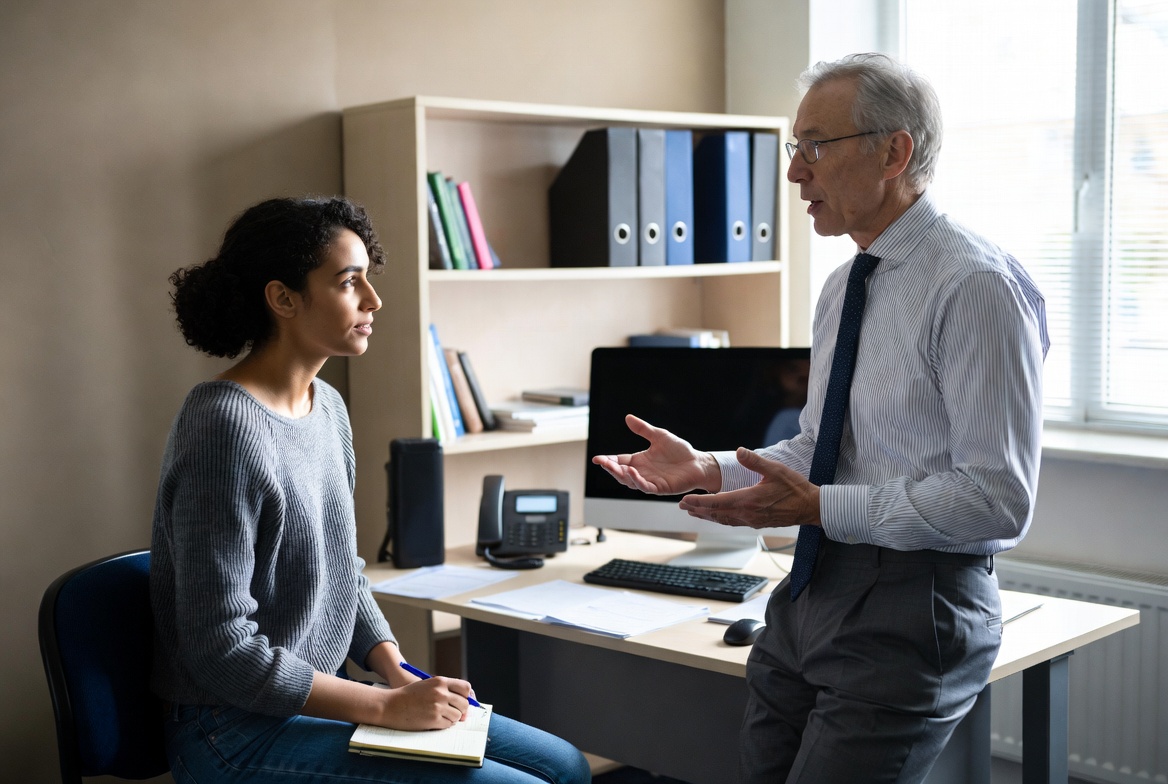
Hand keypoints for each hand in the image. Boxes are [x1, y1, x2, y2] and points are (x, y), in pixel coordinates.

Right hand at [379, 676, 475, 730]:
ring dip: (452, 718)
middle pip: (464, 703)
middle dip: (461, 710)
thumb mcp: (428, 685)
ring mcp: (438, 706)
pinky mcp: (433, 719)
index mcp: (440, 681)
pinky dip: (444, 724)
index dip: (466, 696)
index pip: (466, 688)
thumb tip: (465, 702)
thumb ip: (445, 690)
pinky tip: (435, 721)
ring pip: (457, 716)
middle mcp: (441, 692)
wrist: (390, 705)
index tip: (462, 701)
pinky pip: (448, 724)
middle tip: (453, 712)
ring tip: (441, 716)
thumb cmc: (408, 695)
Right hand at [591, 415, 719, 494]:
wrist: (698, 461)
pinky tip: (633, 472)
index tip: (597, 458)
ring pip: (630, 482)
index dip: (608, 461)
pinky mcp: (661, 488)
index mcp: (640, 460)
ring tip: (613, 467)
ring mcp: (651, 481)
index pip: (620, 461)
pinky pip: (646, 487)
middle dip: (611, 468)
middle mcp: (643, 472)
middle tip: (602, 462)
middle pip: (621, 473)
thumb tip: (628, 417)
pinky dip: (638, 481)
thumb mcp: (659, 436)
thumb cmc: (680, 450)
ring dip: (621, 475)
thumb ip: (643, 429)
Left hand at [678, 447, 819, 528]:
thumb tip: (739, 450)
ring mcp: (752, 521)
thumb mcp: (776, 470)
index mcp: (749, 500)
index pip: (718, 502)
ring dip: (708, 516)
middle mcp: (747, 514)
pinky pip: (733, 522)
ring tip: (694, 512)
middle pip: (716, 513)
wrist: (810, 508)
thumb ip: (755, 461)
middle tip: (682, 506)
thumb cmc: (795, 488)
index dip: (699, 502)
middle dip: (698, 510)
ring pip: (724, 520)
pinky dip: (721, 519)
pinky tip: (717, 516)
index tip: (685, 501)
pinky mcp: (756, 523)